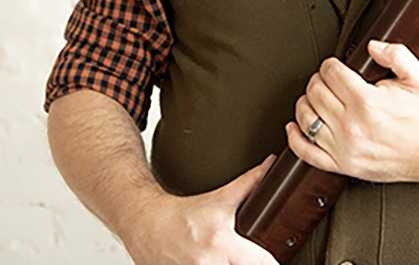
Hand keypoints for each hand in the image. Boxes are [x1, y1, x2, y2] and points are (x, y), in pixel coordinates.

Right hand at [121, 155, 278, 264]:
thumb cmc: (184, 214)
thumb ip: (250, 183)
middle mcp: (208, 264)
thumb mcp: (221, 197)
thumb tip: (271, 164)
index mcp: (222, 243)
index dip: (271, 262)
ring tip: (226, 259)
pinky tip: (212, 263)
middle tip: (244, 256)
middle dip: (246, 264)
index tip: (272, 259)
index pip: (261, 263)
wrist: (146, 223)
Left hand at [287, 40, 418, 183]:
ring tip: (315, 97)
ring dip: (305, 102)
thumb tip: (372, 46)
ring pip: (306, 118)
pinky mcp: (341, 165)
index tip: (335, 65)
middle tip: (327, 79)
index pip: (330, 73)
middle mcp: (351, 125)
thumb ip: (396, 54)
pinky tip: (295, 126)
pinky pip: (306, 152)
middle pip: (315, 92)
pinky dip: (295, 138)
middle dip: (318, 79)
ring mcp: (343, 148)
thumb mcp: (417, 77)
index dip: (330, 64)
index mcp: (367, 102)